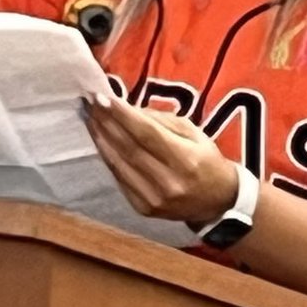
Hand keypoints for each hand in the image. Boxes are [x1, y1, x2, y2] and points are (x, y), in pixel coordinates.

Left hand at [85, 96, 238, 222]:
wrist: (216, 203)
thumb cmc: (207, 161)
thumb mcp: (195, 133)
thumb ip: (163, 121)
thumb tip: (129, 109)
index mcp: (186, 160)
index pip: (147, 133)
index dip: (123, 115)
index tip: (103, 97)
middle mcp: (168, 182)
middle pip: (129, 148)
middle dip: (107, 123)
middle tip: (91, 103)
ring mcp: (153, 198)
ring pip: (119, 164)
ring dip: (101, 139)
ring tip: (90, 118)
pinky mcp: (143, 208)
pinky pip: (120, 178)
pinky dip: (108, 158)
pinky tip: (100, 141)